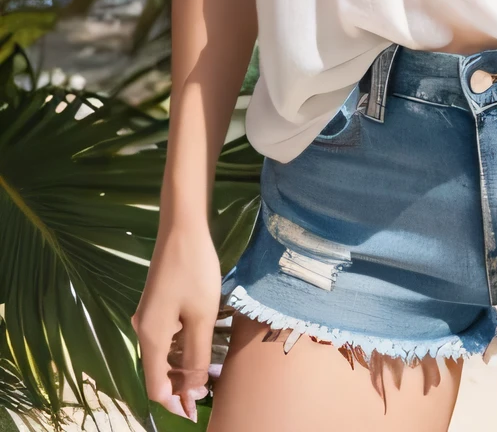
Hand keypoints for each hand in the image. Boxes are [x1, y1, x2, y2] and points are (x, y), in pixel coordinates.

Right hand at [132, 223, 224, 421]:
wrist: (182, 228)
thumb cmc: (194, 272)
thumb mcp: (201, 317)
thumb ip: (196, 357)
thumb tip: (192, 392)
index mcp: (151, 337)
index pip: (155, 386)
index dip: (174, 402)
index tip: (196, 410)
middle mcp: (144, 330)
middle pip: (158, 371)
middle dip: (181, 386)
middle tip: (209, 391)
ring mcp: (149, 316)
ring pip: (163, 354)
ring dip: (183, 366)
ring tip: (210, 371)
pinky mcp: (157, 304)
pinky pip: (166, 336)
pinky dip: (181, 347)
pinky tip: (200, 344)